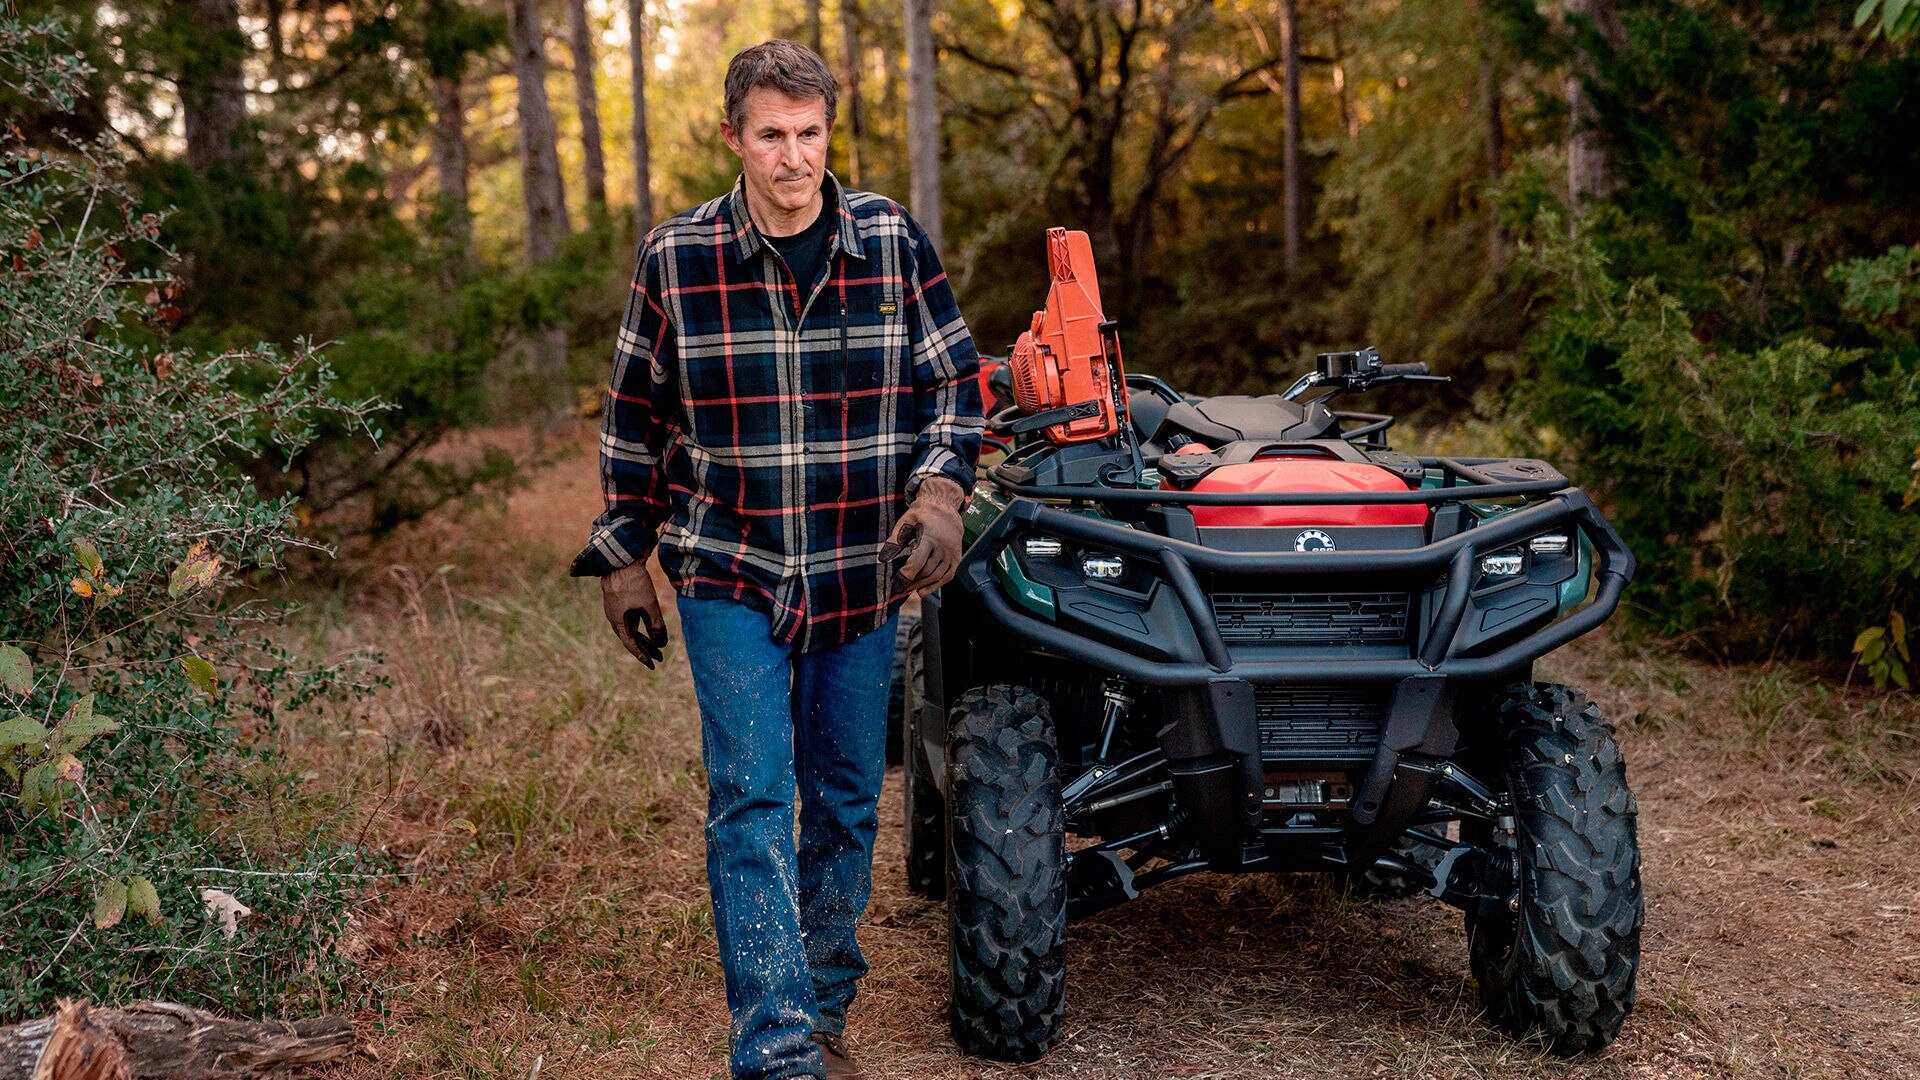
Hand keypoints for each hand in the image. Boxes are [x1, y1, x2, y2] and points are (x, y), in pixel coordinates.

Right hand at [602, 560, 668, 667]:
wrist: (619, 558)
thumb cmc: (634, 582)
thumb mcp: (649, 605)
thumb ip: (656, 625)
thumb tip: (662, 644)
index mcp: (619, 622)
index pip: (631, 645)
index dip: (642, 656)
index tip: (652, 664)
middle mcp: (614, 618)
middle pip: (631, 639)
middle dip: (646, 649)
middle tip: (659, 658)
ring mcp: (615, 609)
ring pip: (630, 628)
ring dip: (644, 637)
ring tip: (658, 644)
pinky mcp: (618, 600)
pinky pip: (629, 619)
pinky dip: (639, 625)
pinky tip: (648, 624)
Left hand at [883, 476, 966, 594]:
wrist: (945, 506)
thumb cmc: (923, 513)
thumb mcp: (906, 521)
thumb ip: (895, 539)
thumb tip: (884, 557)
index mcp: (930, 536)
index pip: (917, 562)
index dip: (906, 576)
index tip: (896, 584)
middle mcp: (943, 546)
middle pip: (926, 571)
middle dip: (912, 582)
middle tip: (900, 587)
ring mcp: (951, 552)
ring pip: (936, 576)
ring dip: (922, 585)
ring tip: (909, 588)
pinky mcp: (956, 557)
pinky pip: (948, 576)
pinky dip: (936, 585)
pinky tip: (924, 590)